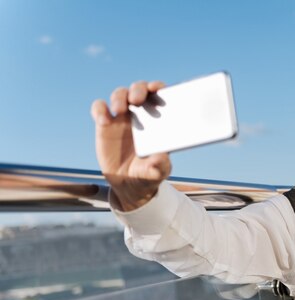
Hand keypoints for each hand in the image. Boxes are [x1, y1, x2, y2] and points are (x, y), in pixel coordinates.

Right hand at [91, 80, 171, 210]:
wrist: (128, 184)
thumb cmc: (148, 174)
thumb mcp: (156, 173)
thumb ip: (160, 166)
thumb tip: (161, 158)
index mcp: (159, 121)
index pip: (161, 96)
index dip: (159, 87)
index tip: (157, 88)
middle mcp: (141, 114)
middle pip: (140, 90)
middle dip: (139, 89)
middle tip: (137, 99)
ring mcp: (122, 118)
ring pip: (120, 94)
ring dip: (120, 97)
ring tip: (118, 110)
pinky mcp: (105, 124)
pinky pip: (99, 108)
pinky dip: (99, 109)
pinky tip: (103, 120)